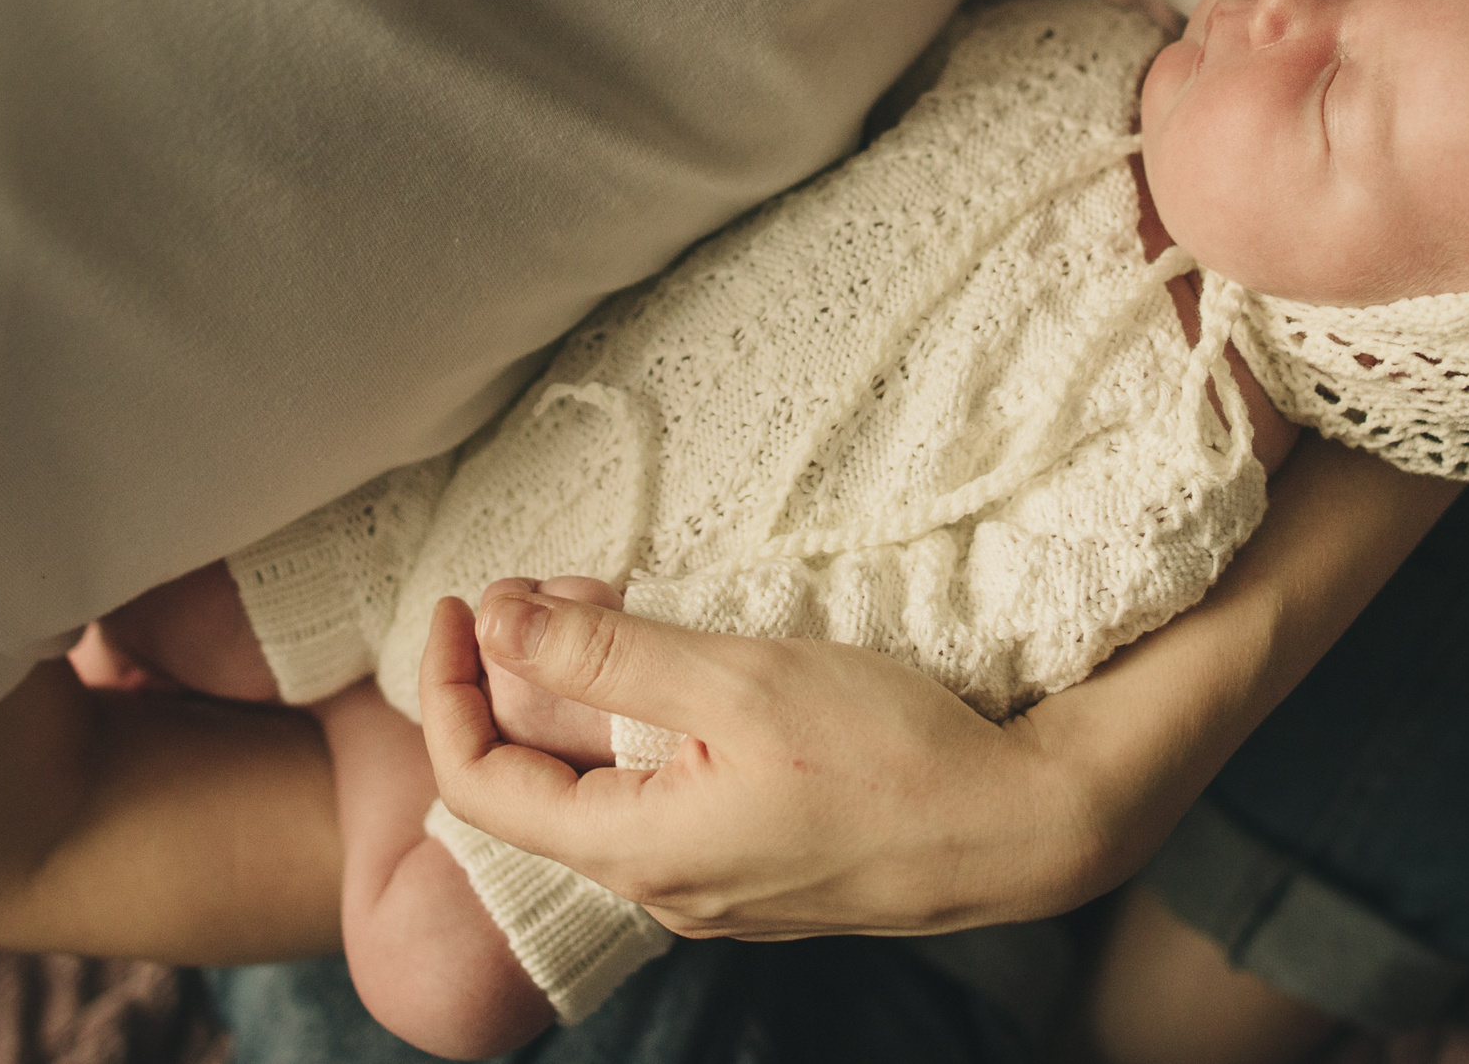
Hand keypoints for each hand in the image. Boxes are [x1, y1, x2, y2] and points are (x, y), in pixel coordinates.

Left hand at [415, 439, 1456, 943]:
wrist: (1022, 825)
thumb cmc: (886, 753)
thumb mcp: (732, 678)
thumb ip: (603, 652)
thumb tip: (495, 617)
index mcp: (635, 854)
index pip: (477, 784)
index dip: (446, 689)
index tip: (460, 600)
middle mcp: (661, 888)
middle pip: (541, 782)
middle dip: (528, 672)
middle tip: (557, 580)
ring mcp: (715, 886)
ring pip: (606, 785)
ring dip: (591, 692)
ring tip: (618, 601)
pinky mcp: (763, 866)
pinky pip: (667, 795)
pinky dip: (649, 724)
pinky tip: (690, 666)